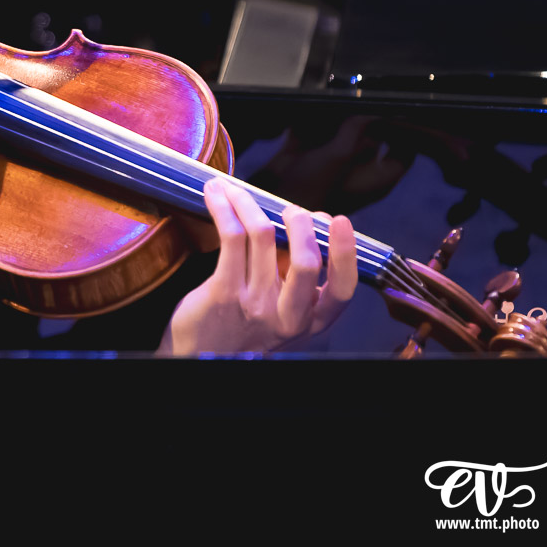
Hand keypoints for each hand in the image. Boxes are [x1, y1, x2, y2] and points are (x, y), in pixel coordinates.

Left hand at [157, 177, 356, 354]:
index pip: (342, 289)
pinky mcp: (223, 292)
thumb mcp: (282, 313)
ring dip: (248, 203)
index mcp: (309, 319)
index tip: (341, 221)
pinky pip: (230, 237)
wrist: (200, 358)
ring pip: (261, 236)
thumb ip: (296, 278)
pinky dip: (225, 208)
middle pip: (306, 260)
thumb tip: (307, 226)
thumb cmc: (241, 328)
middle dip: (300, 223)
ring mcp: (255, 303)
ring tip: (234, 189)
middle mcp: (286, 315)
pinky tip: (216, 195)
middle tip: (289, 209)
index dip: (346, 253)